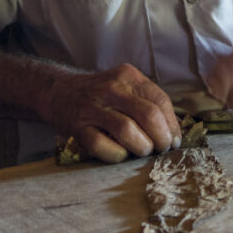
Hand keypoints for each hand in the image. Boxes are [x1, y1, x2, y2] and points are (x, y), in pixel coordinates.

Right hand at [46, 64, 180, 163]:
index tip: (174, 140)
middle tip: (161, 148)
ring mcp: (92, 107)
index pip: (160, 100)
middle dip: (161, 137)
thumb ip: (147, 101)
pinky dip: (117, 155)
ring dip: (142, 147)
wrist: (58, 92)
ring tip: (143, 151)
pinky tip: (121, 154)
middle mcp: (111, 88)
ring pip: (128, 131)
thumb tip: (174, 133)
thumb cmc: (101, 95)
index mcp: (128, 76)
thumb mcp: (124, 86)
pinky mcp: (77, 126)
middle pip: (149, 115)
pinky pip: (102, 146)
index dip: (172, 125)